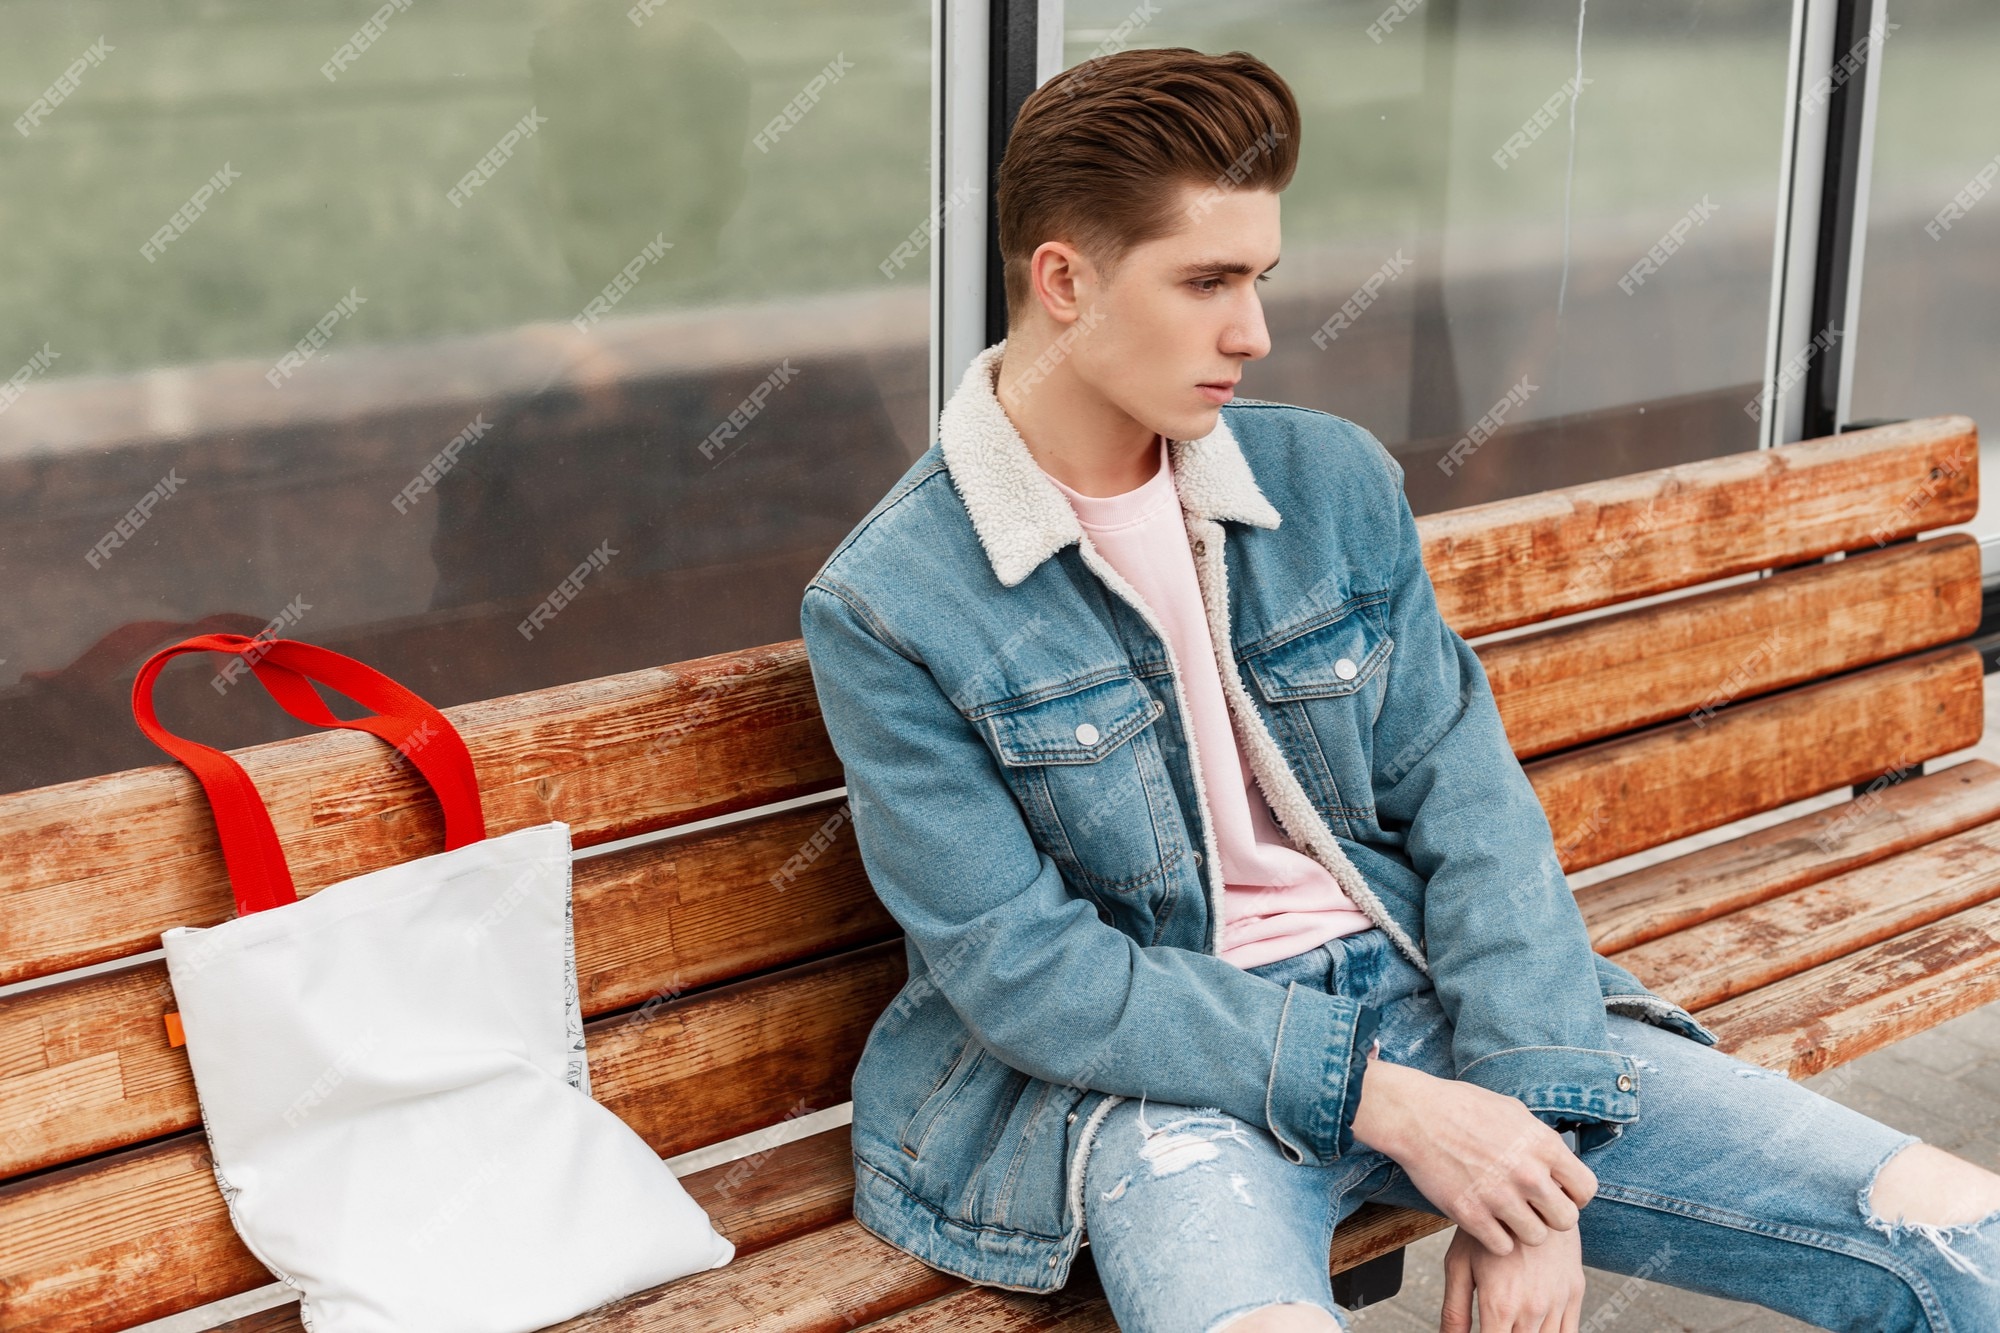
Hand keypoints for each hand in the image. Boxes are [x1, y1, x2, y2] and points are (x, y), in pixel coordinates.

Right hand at [1349, 1054, 1595, 1254]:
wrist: (1415, 1114)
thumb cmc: (1462, 1107)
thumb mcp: (1513, 1111)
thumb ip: (1540, 1139)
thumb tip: (1558, 1160)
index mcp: (1543, 1144)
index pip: (1586, 1190)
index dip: (1573, 1196)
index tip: (1556, 1194)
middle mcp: (1527, 1173)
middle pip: (1566, 1220)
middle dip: (1550, 1217)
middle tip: (1531, 1208)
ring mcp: (1499, 1196)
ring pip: (1536, 1238)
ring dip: (1523, 1230)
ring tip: (1506, 1215)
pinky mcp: (1471, 1214)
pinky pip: (1502, 1246)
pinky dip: (1495, 1239)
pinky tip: (1485, 1221)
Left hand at [1439, 1218, 1584, 1332]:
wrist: (1529, 1189)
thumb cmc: (1488, 1225)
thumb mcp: (1459, 1264)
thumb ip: (1454, 1312)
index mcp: (1499, 1304)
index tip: (1483, 1331)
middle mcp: (1532, 1308)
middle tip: (1495, 1324)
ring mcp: (1557, 1302)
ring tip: (1513, 1323)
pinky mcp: (1575, 1292)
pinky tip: (1536, 1329)